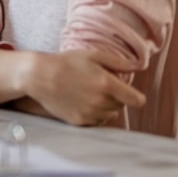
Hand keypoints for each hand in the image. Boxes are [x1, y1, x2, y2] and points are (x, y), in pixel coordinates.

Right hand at [21, 49, 145, 126]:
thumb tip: (138, 67)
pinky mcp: (79, 121)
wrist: (39, 76)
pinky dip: (94, 114)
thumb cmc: (66, 62)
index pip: (137, 101)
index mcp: (107, 85)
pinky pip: (96, 121)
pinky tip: (82, 101)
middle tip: (100, 86)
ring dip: (105, 106)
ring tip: (89, 93)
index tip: (130, 93)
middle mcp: (101, 102)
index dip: (136, 97)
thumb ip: (119, 63)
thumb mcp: (93, 55)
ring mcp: (90, 113)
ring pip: (109, 115)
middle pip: (121, 106)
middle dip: (116, 98)